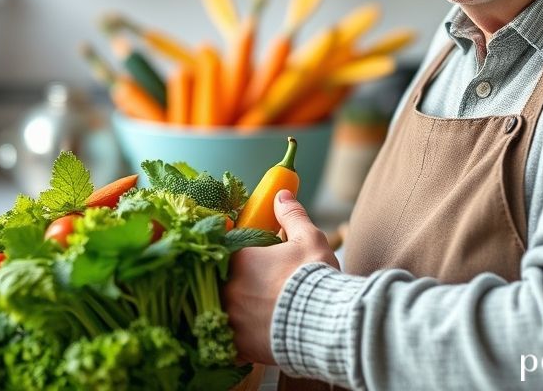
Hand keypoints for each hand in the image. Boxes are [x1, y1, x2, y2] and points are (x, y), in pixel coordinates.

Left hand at [223, 189, 339, 365]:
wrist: (324, 322)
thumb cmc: (314, 276)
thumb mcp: (308, 238)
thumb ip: (291, 215)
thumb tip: (281, 194)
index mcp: (240, 260)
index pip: (223, 249)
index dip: (232, 251)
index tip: (241, 254)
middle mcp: (228, 289)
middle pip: (217, 281)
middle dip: (230, 281)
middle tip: (247, 284)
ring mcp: (230, 320)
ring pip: (218, 312)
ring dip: (229, 309)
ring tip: (246, 310)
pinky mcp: (236, 348)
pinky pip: (223, 344)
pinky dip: (231, 339)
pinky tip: (244, 336)